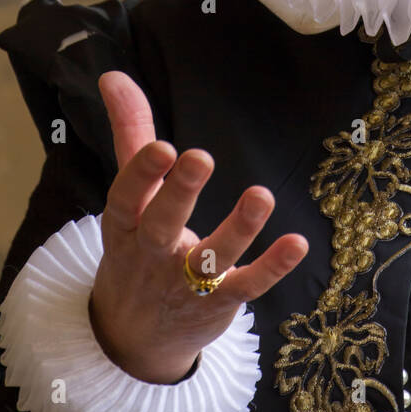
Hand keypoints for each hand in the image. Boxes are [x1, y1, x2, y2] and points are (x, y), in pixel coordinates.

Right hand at [89, 70, 307, 382]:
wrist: (133, 336)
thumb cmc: (135, 245)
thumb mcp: (129, 194)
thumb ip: (129, 132)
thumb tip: (113, 74)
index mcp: (126, 225)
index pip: (126, 198)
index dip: (141, 174)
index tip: (162, 145)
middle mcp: (152, 254)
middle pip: (162, 226)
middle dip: (180, 193)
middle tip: (199, 157)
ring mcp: (186, 282)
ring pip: (211, 257)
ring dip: (239, 228)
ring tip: (262, 194)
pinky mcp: (220, 302)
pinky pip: (247, 285)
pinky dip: (271, 267)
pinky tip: (297, 243)